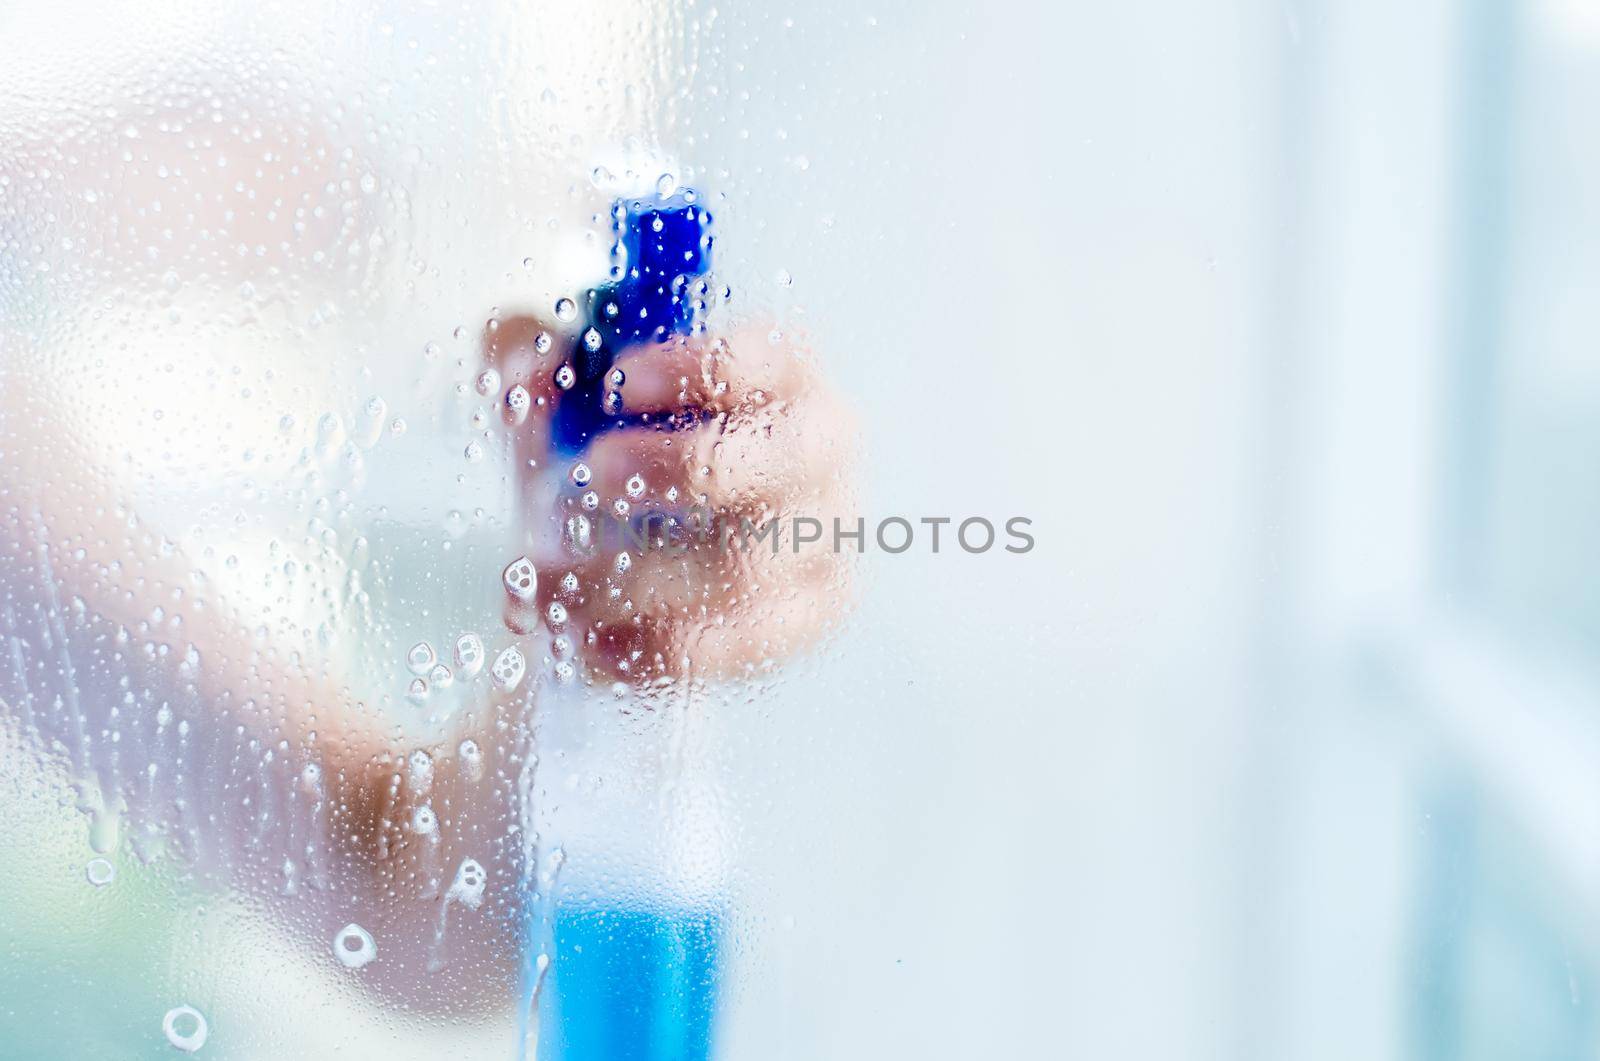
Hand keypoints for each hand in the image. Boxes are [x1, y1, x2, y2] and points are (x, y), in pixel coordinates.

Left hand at [484, 316, 859, 682]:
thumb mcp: (571, 387)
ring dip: (634, 580)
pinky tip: (586, 643)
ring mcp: (823, 537)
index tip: (616, 385)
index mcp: (783, 372)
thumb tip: (526, 379)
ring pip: (747, 569)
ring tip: (545, 584)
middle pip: (780, 460)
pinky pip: (742, 643)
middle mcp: (821, 451)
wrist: (646, 540)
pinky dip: (656, 649)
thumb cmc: (622, 437)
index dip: (698, 369)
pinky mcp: (810, 615)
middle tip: (591, 474)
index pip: (767, 358)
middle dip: (683, 467)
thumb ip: (538, 360)